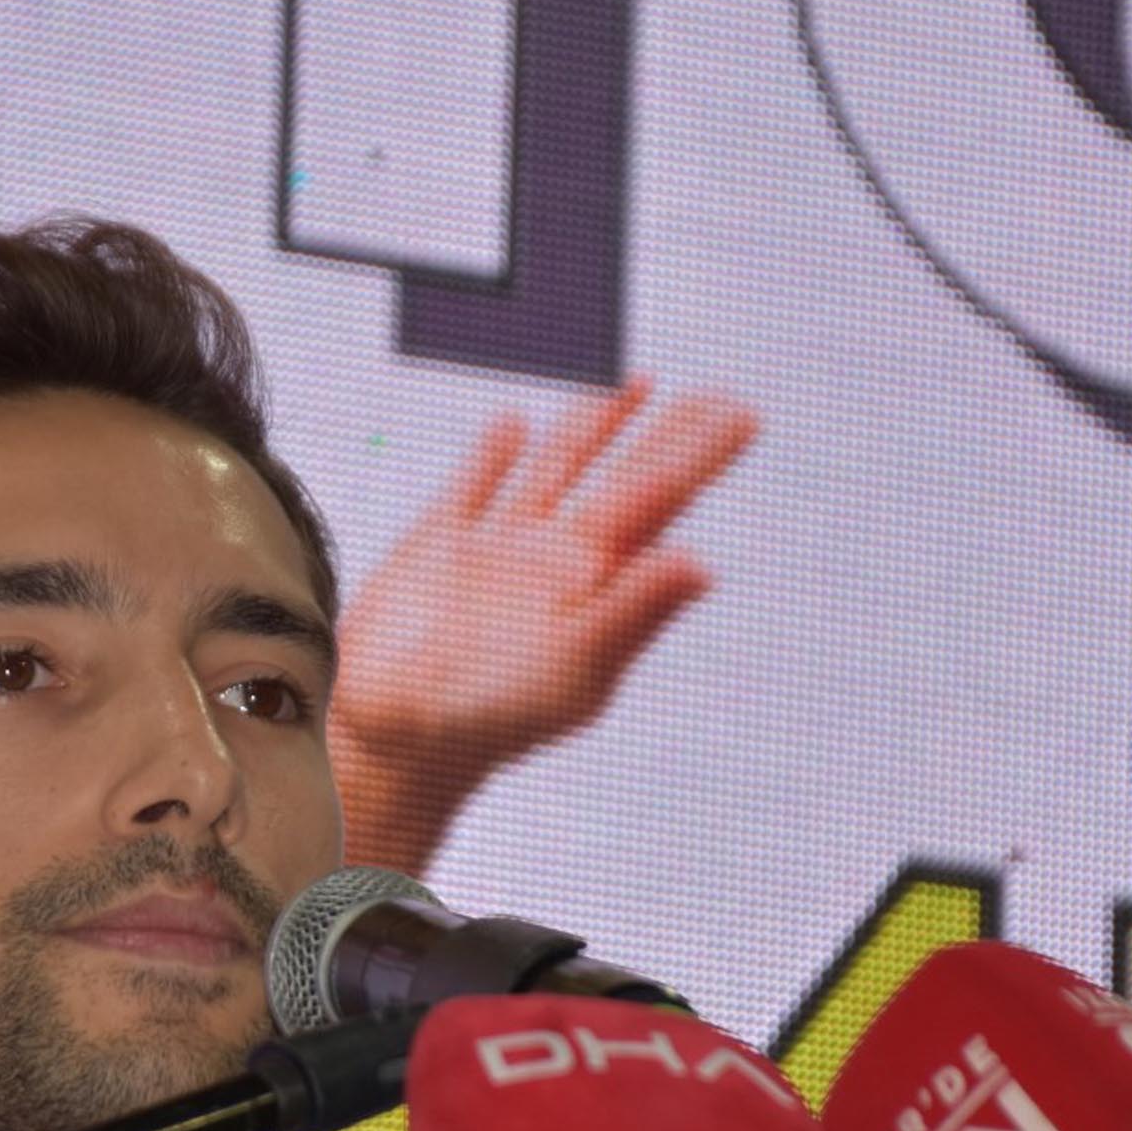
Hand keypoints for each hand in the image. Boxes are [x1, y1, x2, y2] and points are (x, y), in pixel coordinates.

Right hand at [329, 378, 757, 875]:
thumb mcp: (573, 669)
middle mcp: (552, 562)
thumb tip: (702, 565)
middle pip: (624, 479)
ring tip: (636, 388)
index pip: (661, 504)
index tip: (743, 416)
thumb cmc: (485, 725)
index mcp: (593, 584)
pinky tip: (513, 424)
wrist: (388, 742)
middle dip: (669, 438)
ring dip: (595, 427)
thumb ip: (634, 612)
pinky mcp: (433, 550)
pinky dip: (492, 455)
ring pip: (557, 470)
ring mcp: (494, 552)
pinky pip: (471, 489)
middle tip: (720, 398)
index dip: (699, 457)